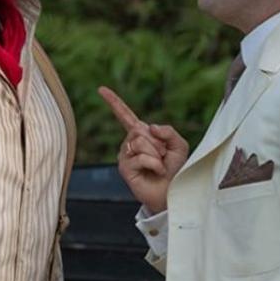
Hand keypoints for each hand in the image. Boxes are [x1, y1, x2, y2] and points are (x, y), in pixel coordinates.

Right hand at [98, 86, 188, 213]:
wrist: (173, 191)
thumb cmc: (176, 169)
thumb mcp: (179, 145)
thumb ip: (168, 131)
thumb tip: (148, 127)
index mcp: (142, 134)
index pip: (125, 115)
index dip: (114, 102)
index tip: (101, 89)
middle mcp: (130, 143)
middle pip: (139, 129)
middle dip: (157, 142)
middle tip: (163, 156)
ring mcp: (125, 155)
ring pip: (140, 142)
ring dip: (156, 154)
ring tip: (160, 165)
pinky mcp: (124, 168)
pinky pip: (141, 157)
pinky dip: (154, 163)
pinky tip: (157, 171)